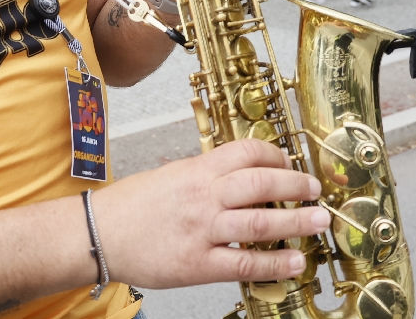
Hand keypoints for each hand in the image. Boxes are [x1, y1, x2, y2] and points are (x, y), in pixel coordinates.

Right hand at [93, 139, 328, 287]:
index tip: (291, 163)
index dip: (277, 155)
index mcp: (198, 170)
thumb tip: (242, 172)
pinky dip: (274, 263)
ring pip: (260, 221)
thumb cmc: (131, 206)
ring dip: (296, 222)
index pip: (248, 152)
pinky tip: (294, 261)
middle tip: (317, 191)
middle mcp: (204, 196)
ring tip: (318, 223)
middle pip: (262, 183)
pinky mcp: (197, 264)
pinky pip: (244, 262)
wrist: (98, 234)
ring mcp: (202, 230)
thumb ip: (206, 174)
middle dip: (297, 186)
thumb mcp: (171, 174)